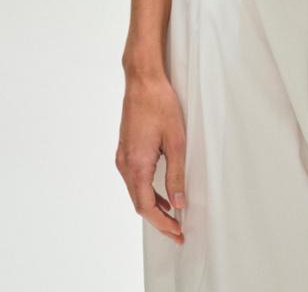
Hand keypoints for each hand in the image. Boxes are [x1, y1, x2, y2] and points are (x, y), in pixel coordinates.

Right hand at [115, 71, 186, 243]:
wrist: (142, 81)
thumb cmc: (160, 105)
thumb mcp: (176, 140)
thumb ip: (176, 173)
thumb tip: (178, 202)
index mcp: (136, 164)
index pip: (146, 206)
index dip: (162, 224)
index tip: (178, 233)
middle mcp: (124, 164)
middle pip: (139, 203)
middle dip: (158, 220)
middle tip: (178, 231)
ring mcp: (122, 157)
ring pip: (136, 192)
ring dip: (153, 206)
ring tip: (173, 217)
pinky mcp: (125, 149)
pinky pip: (134, 179)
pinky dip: (147, 191)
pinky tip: (162, 194)